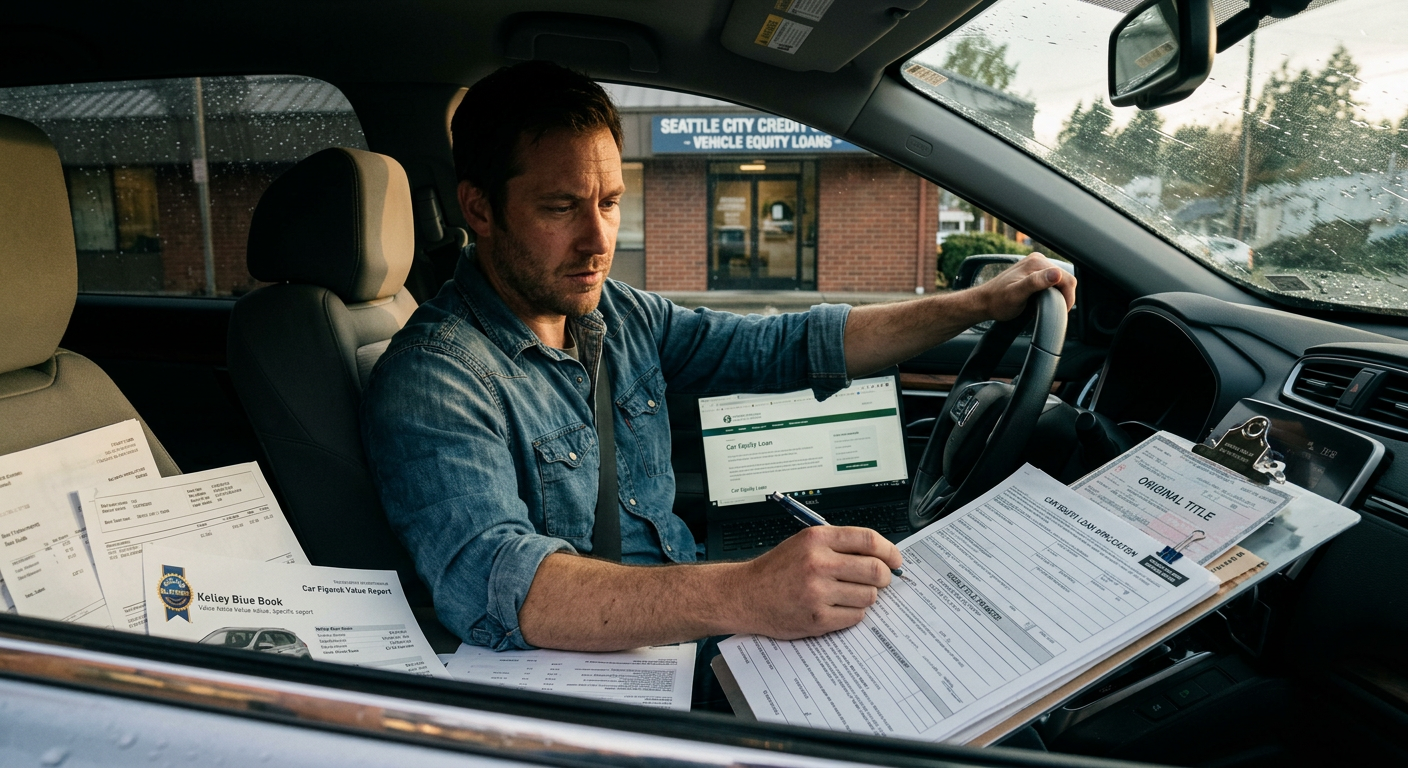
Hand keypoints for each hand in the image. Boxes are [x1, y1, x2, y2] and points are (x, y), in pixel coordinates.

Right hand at [733, 526, 902, 639]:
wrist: (746, 595)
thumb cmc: (777, 570)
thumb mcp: (804, 543)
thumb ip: (839, 545)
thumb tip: (881, 556)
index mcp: (817, 539)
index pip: (868, 540)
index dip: (889, 551)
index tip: (896, 559)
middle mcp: (818, 563)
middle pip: (875, 570)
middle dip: (884, 577)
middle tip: (880, 580)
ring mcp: (818, 592)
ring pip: (868, 595)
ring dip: (866, 596)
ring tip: (849, 594)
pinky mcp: (817, 617)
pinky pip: (855, 616)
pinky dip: (853, 613)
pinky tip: (838, 607)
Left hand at [976, 253, 1076, 321]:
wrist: (984, 302)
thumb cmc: (998, 301)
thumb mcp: (1017, 294)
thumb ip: (1036, 283)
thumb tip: (1056, 273)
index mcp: (1037, 263)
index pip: (1067, 279)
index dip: (1068, 297)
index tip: (1060, 311)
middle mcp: (1038, 260)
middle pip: (1065, 279)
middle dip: (1062, 297)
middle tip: (1051, 310)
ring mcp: (1036, 265)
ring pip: (1060, 281)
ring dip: (1057, 295)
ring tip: (1044, 306)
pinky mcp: (1034, 271)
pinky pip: (1051, 282)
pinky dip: (1050, 293)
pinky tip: (1040, 301)